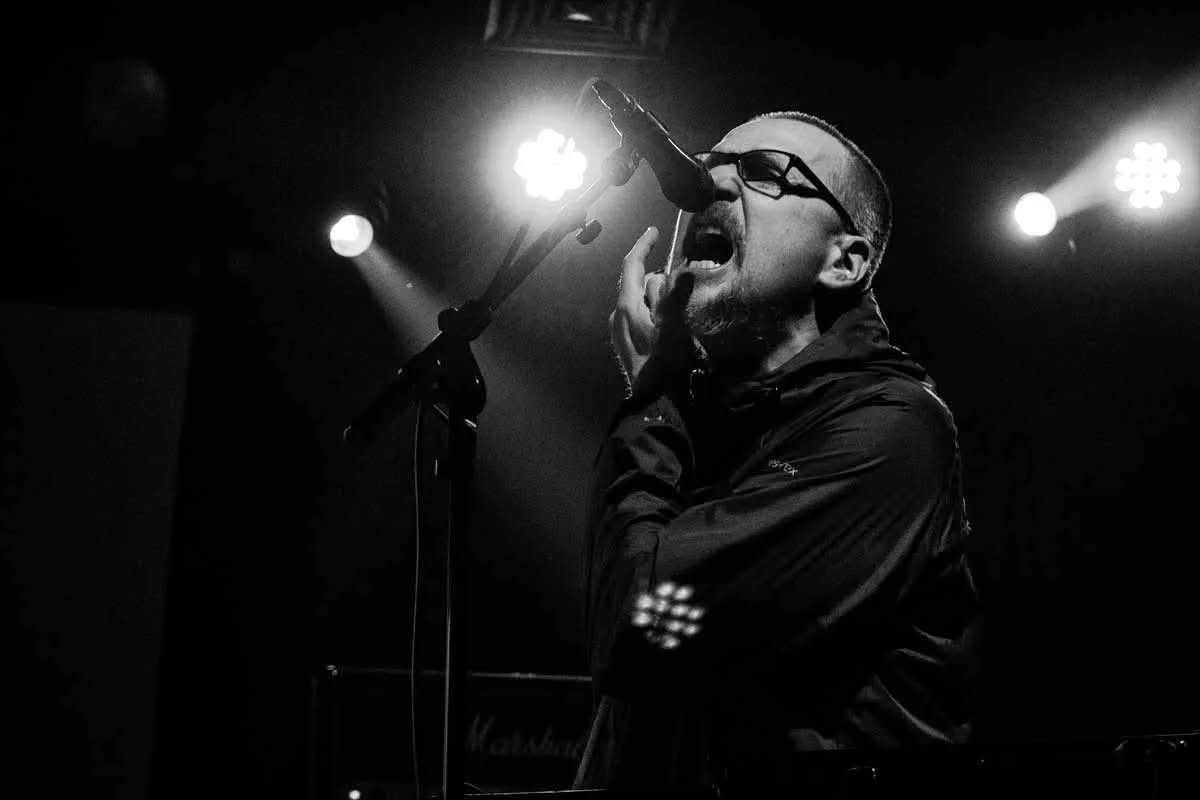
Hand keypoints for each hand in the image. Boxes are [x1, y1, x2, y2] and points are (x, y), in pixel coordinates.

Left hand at [609, 227, 694, 394]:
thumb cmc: (664, 367)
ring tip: (680, 309)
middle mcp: (618, 315)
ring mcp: (620, 331)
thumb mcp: (674, 330)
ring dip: (658, 297)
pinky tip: (669, 326)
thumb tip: (681, 271)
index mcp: (626, 307)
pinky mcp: (626, 344)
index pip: (631, 266)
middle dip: (659, 277)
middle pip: (638, 283)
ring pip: (640, 300)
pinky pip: (640, 317)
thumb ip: (676, 298)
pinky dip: (655, 311)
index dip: (643, 245)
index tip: (655, 231)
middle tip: (682, 284)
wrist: (654, 405)